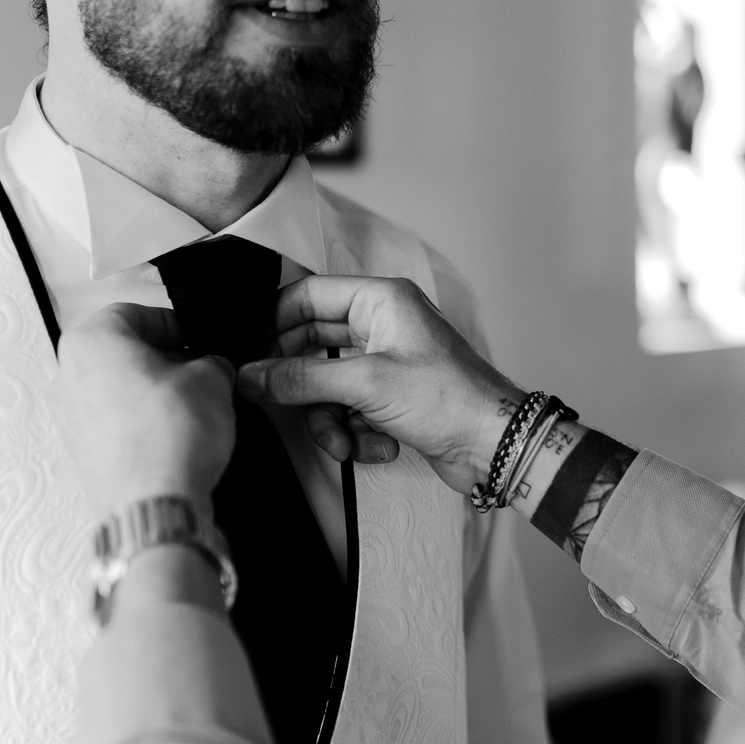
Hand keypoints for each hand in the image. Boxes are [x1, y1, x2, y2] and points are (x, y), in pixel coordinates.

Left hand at [51, 303, 236, 514]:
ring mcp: (69, 417)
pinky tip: (174, 434)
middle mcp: (68, 375)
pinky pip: (113, 422)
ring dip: (152, 390)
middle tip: (200, 371)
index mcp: (91, 340)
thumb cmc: (170, 433)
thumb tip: (212, 368)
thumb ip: (212, 362)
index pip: (135, 313)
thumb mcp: (211, 379)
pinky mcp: (81, 452)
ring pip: (115, 387)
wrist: (154, 502)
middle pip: (120, 351)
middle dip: (163, 359)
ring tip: (192, 406)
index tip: (198, 338)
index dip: (175, 323)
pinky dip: (140, 421)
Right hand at [238, 276, 519, 495]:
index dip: (273, 323)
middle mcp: (383, 326)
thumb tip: (250, 376)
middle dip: (302, 385)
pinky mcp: (393, 400)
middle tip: (278, 404)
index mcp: (380, 301)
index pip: (307, 295)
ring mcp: (388, 364)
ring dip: (330, 421)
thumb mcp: (365, 385)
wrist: (495, 446)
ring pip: (329, 387)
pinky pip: (352, 411)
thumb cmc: (448, 400)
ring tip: (343, 444)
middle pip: (313, 346)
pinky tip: (380, 448)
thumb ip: (301, 379)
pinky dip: (358, 434)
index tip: (249, 354)